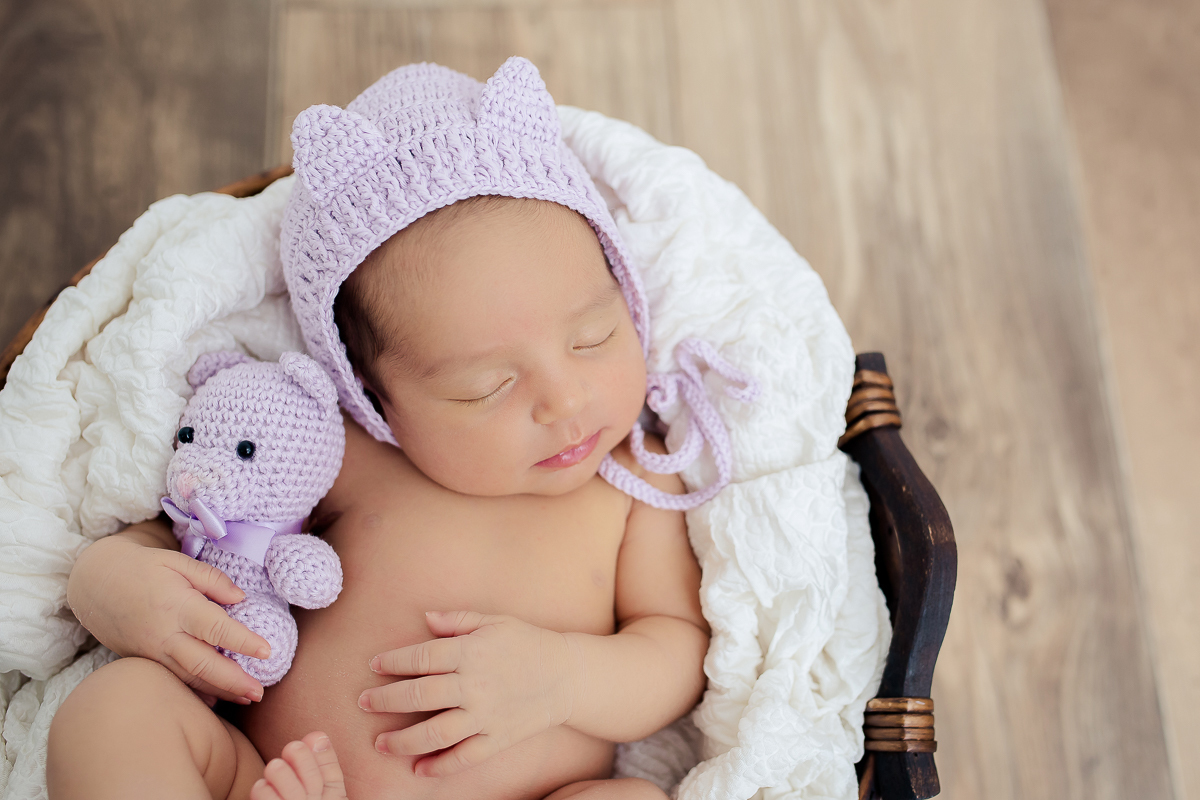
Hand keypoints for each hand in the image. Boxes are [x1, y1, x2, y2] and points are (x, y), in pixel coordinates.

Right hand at [68, 532, 271, 703]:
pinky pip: (173, 679)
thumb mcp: (178, 561)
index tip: (267, 650)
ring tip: (248, 697)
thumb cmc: (143, 568)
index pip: (214, 627)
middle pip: (202, 663)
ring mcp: (151, 651)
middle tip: (260, 692)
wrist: (94, 583)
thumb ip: (212, 579)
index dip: (242, 640)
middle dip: (233, 681)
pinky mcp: (144, 661)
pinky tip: (216, 700)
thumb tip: (241, 598)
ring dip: (220, 690)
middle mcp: (163, 634)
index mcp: (175, 605)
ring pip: (188, 677)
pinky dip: (195, 692)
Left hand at [359, 611, 579, 776]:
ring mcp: (487, 716)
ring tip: (381, 743)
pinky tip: (419, 770)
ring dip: (403, 741)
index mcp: (472, 652)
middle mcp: (476, 685)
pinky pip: (465, 758)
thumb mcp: (494, 621)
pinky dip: (440, 767)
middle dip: (386, 701)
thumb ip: (457, 620)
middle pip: (420, 696)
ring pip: (436, 733)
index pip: (422, 657)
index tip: (375, 665)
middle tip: (364, 702)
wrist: (567, 675)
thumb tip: (425, 618)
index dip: (393, 662)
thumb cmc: (527, 643)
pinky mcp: (498, 739)